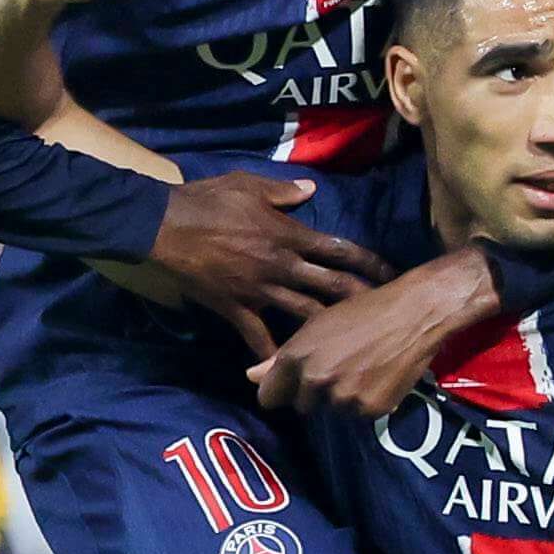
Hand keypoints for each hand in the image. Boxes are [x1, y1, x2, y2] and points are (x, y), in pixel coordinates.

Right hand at [132, 172, 385, 338]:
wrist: (163, 227)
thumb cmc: (205, 200)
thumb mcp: (247, 185)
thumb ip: (282, 191)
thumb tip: (310, 189)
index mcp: (288, 235)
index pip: (338, 249)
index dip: (367, 261)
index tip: (389, 273)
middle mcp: (281, 265)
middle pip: (331, 286)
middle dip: (361, 299)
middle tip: (385, 313)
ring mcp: (260, 290)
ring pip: (304, 314)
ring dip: (328, 329)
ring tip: (350, 345)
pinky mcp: (235, 308)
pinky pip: (258, 336)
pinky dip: (270, 353)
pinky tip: (284, 369)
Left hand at [254, 246, 490, 419]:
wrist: (413, 313)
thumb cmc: (362, 310)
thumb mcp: (317, 326)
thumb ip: (281, 357)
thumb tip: (250, 377)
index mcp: (296, 357)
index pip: (269, 397)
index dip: (280, 391)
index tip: (293, 385)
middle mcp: (316, 381)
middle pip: (302, 406)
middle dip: (314, 392)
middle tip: (340, 365)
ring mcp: (344, 398)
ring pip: (332, 410)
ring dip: (342, 396)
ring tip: (362, 367)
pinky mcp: (370, 410)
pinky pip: (359, 415)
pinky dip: (367, 401)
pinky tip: (378, 376)